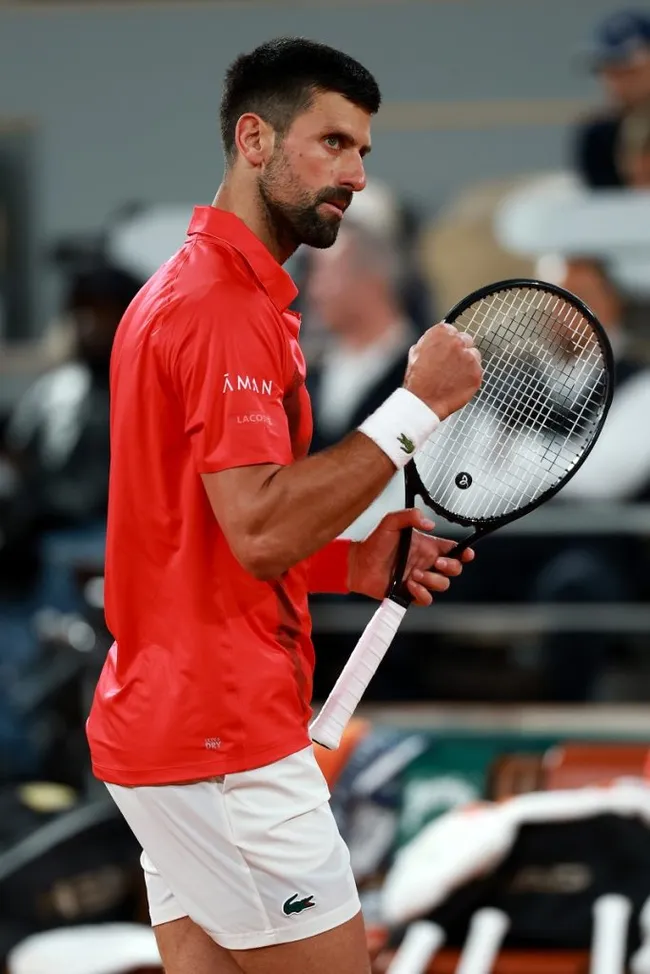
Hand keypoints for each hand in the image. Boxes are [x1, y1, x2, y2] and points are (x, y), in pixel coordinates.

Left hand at [348, 508, 474, 605]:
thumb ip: (409, 516)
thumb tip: (430, 523)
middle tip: (436, 563)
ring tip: (414, 574)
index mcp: (427, 546)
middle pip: (454, 569)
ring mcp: (420, 579)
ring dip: (432, 580)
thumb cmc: (374, 543)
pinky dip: (422, 593)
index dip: (465, 552)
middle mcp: (426, 563)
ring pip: (443, 585)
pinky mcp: (411, 594)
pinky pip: (427, 599)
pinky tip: (410, 585)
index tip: (467, 553)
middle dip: (451, 566)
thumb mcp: (390, 522)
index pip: (453, 549)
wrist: (358, 564)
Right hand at [404, 321, 482, 419]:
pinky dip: (470, 377)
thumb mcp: (416, 352)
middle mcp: (458, 341)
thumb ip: (431, 342)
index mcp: (442, 332)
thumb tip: (439, 340)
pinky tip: (457, 384)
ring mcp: (469, 357)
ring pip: (474, 355)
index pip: (452, 331)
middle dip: (460, 351)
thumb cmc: (417, 379)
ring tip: (452, 377)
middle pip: (466, 340)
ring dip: (467, 363)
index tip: (446, 351)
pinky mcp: (477, 372)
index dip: (448, 343)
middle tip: (451, 365)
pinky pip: (478, 371)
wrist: (423, 401)